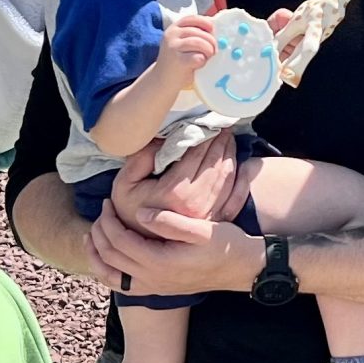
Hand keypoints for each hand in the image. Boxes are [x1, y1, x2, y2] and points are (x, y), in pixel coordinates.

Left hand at [89, 176, 261, 296]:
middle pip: (111, 257)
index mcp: (160, 262)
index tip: (108, 202)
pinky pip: (123, 286)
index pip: (120, 241)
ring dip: (97, 256)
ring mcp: (154, 288)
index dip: (110, 220)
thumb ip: (169, 221)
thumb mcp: (201, 229)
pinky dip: (108, 273)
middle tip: (101, 212)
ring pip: (112, 276)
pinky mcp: (158, 289)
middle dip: (100, 233)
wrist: (243, 269)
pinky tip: (107, 260)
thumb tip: (140, 212)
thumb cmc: (225, 245)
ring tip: (92, 236)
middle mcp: (152, 280)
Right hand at [108, 132, 250, 240]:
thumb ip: (142, 157)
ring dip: (230, 154)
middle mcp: (196, 203)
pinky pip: (234, 195)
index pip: (197, 154)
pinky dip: (239, 177)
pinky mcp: (214, 220)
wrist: (137, 242)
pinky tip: (238, 164)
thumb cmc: (128, 208)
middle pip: (215, 163)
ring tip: (228, 139)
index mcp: (175, 191)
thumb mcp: (124, 181)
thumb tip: (163, 136)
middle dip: (221, 140)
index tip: (209, 120)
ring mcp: (208, 213)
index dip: (205, 134)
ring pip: (227, 176)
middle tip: (223, 125)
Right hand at [154, 12, 217, 77]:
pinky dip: (203, 61)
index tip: (212, 31)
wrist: (162, 80)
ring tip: (207, 57)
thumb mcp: (182, 43)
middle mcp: (172, 35)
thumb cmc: (178, 61)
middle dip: (211, 41)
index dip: (206, 23)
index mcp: (174, 28)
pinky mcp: (178, 61)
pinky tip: (199, 65)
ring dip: (208, 50)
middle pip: (199, 32)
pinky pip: (198, 57)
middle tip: (213, 51)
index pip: (193, 19)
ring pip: (199, 42)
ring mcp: (173, 47)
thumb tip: (214, 30)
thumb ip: (194, 35)